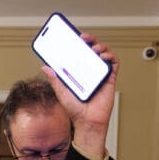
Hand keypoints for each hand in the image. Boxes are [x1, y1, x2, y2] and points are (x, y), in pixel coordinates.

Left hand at [41, 34, 117, 157]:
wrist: (87, 122)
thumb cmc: (75, 110)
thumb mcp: (61, 92)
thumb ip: (55, 80)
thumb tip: (45, 67)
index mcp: (78, 72)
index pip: (79, 53)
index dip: (78, 43)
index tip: (73, 36)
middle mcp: (90, 71)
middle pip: (92, 50)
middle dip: (90, 40)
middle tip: (83, 37)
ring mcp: (100, 74)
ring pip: (103, 54)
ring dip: (100, 46)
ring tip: (94, 48)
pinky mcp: (109, 79)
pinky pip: (113, 64)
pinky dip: (110, 57)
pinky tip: (103, 57)